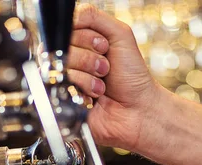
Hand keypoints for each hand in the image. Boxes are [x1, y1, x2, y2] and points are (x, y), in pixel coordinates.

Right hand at [68, 4, 159, 150]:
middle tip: (106, 69)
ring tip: (102, 86)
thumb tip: (71, 16)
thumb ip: (94, 17)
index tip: (104, 47)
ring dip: (89, 77)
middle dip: (90, 59)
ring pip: (63, 67)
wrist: (138, 111)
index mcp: (81, 43)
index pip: (66, 29)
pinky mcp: (66, 101)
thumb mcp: (120, 35)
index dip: (85, 38)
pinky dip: (84, 91)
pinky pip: (64, 88)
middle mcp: (72, 61)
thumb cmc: (133, 78)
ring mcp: (67, 82)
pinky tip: (94, 98)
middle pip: (62, 48)